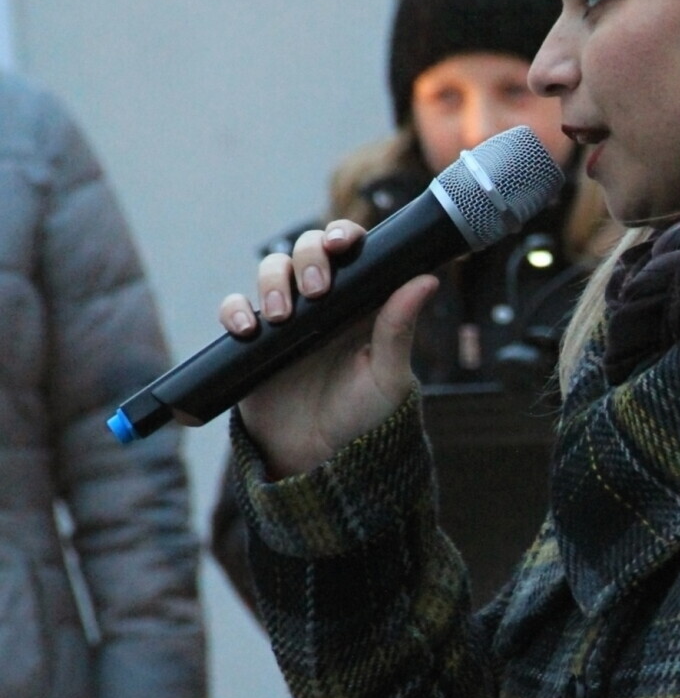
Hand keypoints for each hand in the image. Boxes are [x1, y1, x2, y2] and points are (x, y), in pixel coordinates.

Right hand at [218, 220, 438, 478]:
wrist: (320, 461)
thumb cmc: (364, 420)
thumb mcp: (388, 377)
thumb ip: (399, 329)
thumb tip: (426, 279)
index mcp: (359, 303)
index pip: (350, 253)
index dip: (343, 236)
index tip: (342, 243)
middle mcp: (322, 304)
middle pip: (305, 250)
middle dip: (307, 256)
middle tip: (317, 286)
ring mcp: (286, 320)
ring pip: (270, 271)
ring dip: (273, 281)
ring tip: (282, 315)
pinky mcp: (253, 343)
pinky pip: (234, 310)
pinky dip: (235, 311)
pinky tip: (249, 330)